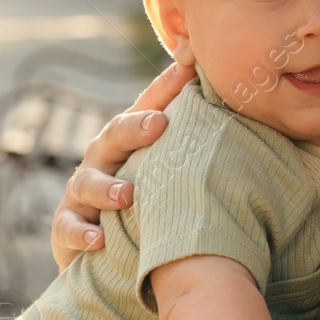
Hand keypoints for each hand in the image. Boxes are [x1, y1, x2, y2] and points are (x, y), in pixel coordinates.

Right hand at [49, 62, 194, 269]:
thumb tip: (253, 122)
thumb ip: (195, 151)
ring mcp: (81, 192)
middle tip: (159, 124)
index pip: (147, 108)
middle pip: (114, 135)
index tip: (189, 68)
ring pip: (87, 182)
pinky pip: (67, 227)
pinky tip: (97, 239)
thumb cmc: (145, 206)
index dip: (166, 87)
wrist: (102, 251)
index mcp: (129, 142)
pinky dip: (80, 232)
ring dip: (107, 187)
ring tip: (127, 195)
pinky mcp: (66, 226)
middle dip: (134, 128)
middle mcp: (103, 159)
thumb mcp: (166, 176)